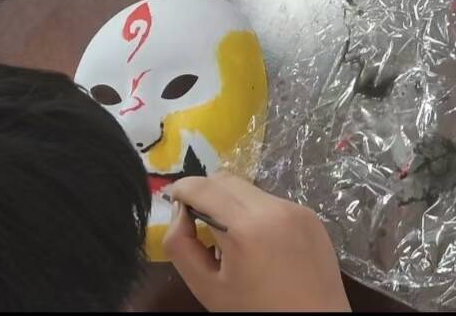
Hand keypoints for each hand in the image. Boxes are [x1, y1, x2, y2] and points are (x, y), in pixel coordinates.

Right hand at [163, 172, 349, 311]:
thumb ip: (179, 244)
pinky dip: (254, 212)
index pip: (201, 187)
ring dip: (229, 202)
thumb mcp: (205, 286)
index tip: (172, 202)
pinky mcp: (310, 215)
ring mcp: (296, 209)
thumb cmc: (255, 311)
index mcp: (246, 228)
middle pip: (223, 179)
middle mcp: (274, 209)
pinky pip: (269, 201)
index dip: (179, 189)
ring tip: (231, 238)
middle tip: (198, 222)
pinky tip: (258, 243)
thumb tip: (180, 212)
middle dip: (204, 193)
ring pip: (247, 188)